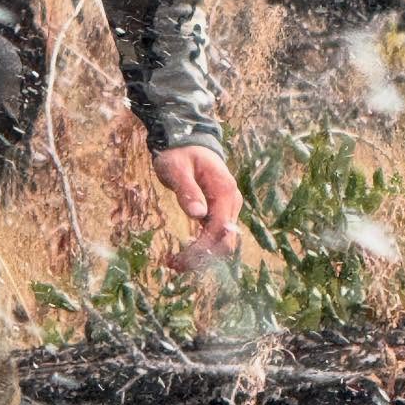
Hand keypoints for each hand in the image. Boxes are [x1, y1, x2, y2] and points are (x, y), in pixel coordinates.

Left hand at [153, 144, 241, 271]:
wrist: (187, 140)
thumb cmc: (179, 153)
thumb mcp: (176, 168)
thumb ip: (187, 189)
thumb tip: (198, 214)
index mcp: (224, 191)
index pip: (219, 230)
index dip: (202, 249)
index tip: (179, 259)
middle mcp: (232, 202)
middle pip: (225, 242)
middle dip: (202, 258)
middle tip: (173, 263)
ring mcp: (228, 207)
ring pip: (222, 242)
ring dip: (202, 256)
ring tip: (175, 261)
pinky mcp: (221, 211)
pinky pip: (216, 235)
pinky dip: (203, 247)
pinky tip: (185, 253)